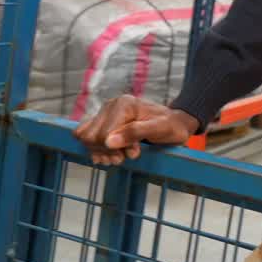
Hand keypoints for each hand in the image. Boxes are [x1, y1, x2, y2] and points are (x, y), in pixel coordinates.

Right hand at [72, 96, 199, 164]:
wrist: (176, 124)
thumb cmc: (171, 126)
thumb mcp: (160, 129)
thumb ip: (135, 133)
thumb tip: (109, 142)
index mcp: (123, 104)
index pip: (103, 134)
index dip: (114, 149)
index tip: (133, 153)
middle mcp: (111, 105)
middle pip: (90, 136)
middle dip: (106, 152)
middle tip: (124, 157)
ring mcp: (105, 113)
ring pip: (86, 137)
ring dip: (100, 152)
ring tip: (118, 156)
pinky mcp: (103, 121)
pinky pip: (86, 135)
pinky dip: (95, 148)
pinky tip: (110, 153)